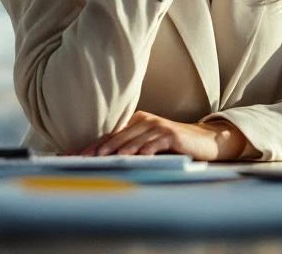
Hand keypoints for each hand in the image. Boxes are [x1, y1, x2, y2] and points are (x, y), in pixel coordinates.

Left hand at [80, 111, 248, 161]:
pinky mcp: (172, 134)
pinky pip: (156, 142)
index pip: (112, 134)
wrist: (203, 141)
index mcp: (137, 122)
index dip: (94, 145)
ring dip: (122, 148)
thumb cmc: (173, 146)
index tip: (78, 156)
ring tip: (110, 157)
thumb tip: (102, 161)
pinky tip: (139, 156)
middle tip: (89, 158)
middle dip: (103, 147)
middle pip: (121, 135)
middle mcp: (146, 121)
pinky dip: (147, 149)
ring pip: (136, 138)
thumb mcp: (149, 146)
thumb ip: (130, 150)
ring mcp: (159, 126)